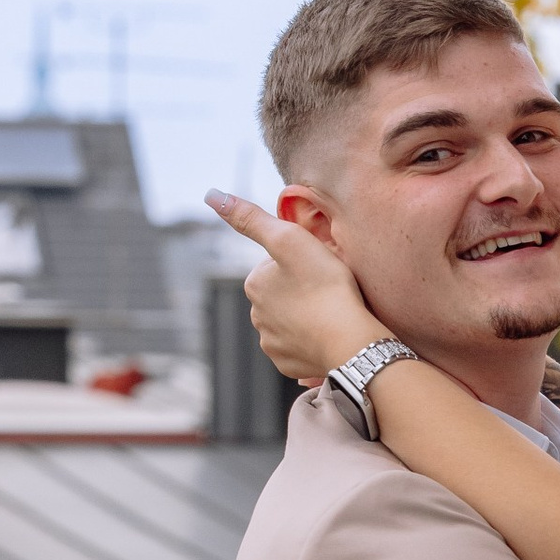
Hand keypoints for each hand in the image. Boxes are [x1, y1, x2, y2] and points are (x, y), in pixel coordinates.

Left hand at [205, 190, 385, 384]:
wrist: (348, 339)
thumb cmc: (324, 284)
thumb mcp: (288, 238)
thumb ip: (250, 217)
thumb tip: (211, 195)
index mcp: (254, 284)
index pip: (277, 264)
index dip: (300, 261)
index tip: (318, 267)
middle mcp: (256, 316)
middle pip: (281, 293)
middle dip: (299, 289)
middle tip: (327, 289)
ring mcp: (271, 344)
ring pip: (288, 321)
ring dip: (305, 315)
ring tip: (328, 313)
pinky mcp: (287, 365)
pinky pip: (297, 347)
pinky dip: (309, 339)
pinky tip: (324, 334)